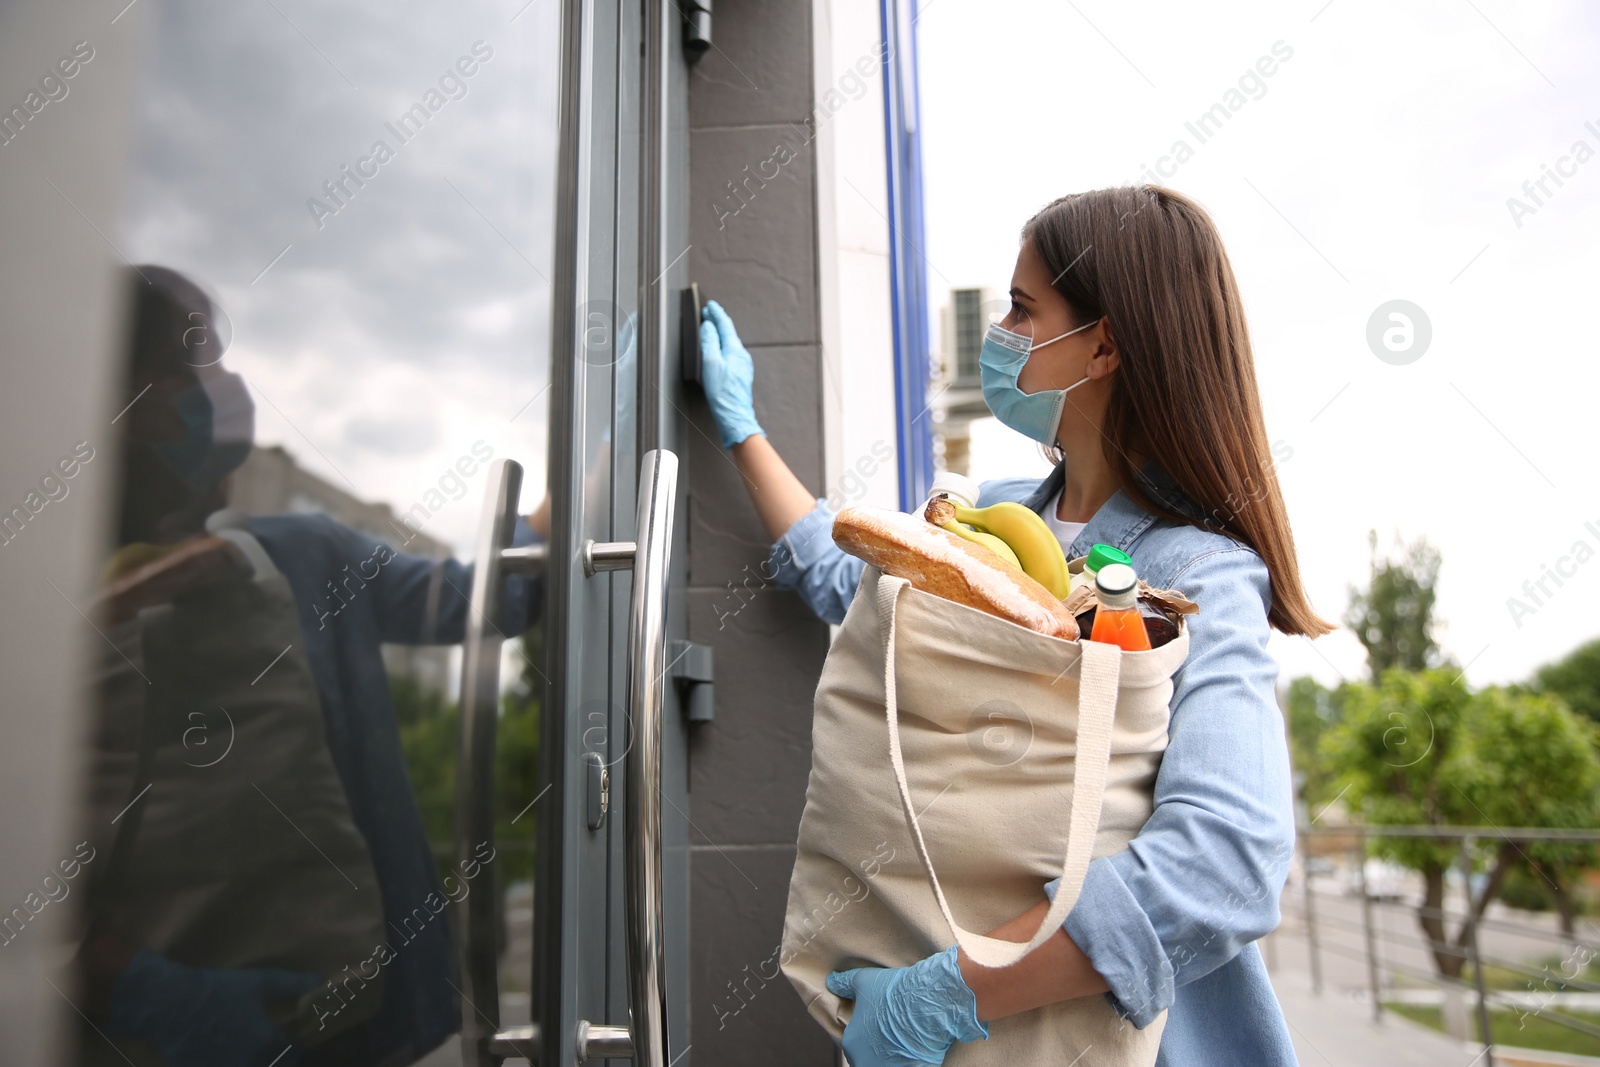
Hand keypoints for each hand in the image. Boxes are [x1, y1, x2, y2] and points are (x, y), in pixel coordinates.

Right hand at [106, 949, 321, 1066]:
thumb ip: (293, 985)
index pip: (290, 1057)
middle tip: (260, 1047)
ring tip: (235, 1048)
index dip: (289, 1051)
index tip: (285, 1045)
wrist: (172, 1003)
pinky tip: (213, 1053)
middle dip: (269, 1060)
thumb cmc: (219, 990)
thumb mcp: (260, 982)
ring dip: (244, 1062)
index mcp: (266, 1042)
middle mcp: (247, 1063)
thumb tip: (320, 982)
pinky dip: (217, 1063)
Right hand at [699, 300, 764, 447]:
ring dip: (721, 334)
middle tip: (708, 313)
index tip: (710, 305)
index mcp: (734, 350)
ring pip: (731, 343)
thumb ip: (709, 342)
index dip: (717, 313)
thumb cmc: (722, 392)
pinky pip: (731, 353)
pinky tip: (719, 350)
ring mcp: (743, 365)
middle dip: (718, 322)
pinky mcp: (741, 375)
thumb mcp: (710, 363)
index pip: (725, 325)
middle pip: (729, 333)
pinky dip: (723, 346)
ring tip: (712, 328)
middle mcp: (742, 355)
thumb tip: (708, 326)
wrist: (734, 415)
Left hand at [826, 946, 987, 1066]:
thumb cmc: (893, 993)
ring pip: (887, 1063)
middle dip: (879, 1047)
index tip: (878, 1024)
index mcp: (851, 1043)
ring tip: (905, 1039)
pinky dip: (910, 1060)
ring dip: (893, 1055)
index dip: (867, 1032)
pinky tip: (917, 1047)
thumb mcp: (863, 981)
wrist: (926, 1003)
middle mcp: (865, 1061)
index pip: (854, 1042)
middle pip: (869, 1056)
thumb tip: (832, 981)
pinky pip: (906, 1065)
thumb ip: (844, 984)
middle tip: (892, 1032)